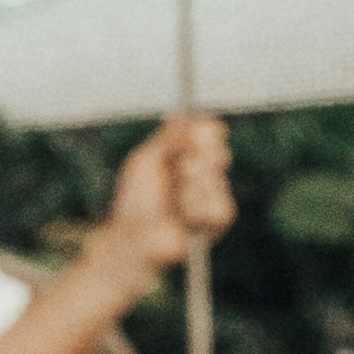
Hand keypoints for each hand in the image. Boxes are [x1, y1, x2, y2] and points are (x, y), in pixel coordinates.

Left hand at [105, 109, 231, 279]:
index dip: (204, 132)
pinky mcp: (218, 219)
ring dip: (190, 190)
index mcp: (187, 154)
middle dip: (193, 161)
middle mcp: (204, 170)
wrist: (134, 238)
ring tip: (173, 203)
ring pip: (216, 179)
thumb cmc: (134, 201)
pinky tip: (184, 218)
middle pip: (217, 150)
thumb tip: (184, 114)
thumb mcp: (145, 161)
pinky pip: (220, 206)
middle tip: (176, 173)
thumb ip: (167, 138)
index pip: (210, 132)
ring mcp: (213, 194)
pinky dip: (197, 210)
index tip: (192, 137)